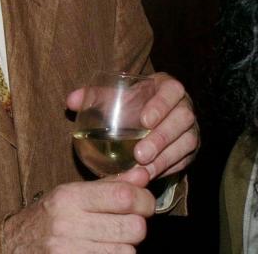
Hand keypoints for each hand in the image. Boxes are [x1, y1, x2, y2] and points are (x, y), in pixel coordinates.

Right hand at [2, 170, 154, 252]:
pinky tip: (100, 250)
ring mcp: (69, 250)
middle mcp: (68, 223)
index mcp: (68, 197)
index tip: (144, 203)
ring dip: (124, 246)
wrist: (13, 245)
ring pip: (128, 251)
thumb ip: (108, 186)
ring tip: (107, 240)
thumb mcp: (71, 195)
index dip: (145, 201)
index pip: (125, 197)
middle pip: (134, 227)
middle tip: (125, 223)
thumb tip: (143, 175)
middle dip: (136, 226)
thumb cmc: (47, 218)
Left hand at [67, 72, 197, 179]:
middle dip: (162, 138)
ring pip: (187, 142)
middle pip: (183, 119)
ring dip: (165, 157)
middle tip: (140, 154)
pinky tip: (150, 175)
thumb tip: (71, 101)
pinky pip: (185, 159)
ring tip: (143, 169)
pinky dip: (168, 167)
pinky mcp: (189, 148)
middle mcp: (184, 106)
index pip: (172, 90)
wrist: (147, 117)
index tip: (144, 120)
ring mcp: (190, 128)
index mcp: (167, 87)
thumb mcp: (114, 95)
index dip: (161, 104)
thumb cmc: (129, 102)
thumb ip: (93, 95)